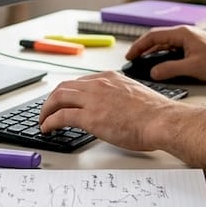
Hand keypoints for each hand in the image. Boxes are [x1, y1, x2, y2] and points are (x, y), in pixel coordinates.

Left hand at [39, 72, 182, 150]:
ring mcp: (93, 99)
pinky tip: (47, 128)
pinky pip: (60, 116)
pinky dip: (49, 121)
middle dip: (52, 99)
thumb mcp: (135, 95)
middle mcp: (99, 84)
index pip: (81, 82)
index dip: (68, 93)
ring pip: (58, 98)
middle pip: (65, 87)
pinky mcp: (90, 117)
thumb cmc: (156, 113)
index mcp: (111, 78)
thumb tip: (115, 109)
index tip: (64, 101)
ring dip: (46, 110)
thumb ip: (121, 97)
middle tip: (47, 110)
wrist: (162, 120)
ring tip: (43, 120)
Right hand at [126, 25, 205, 82]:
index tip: (130, 55)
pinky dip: (164, 56)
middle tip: (133, 60)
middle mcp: (185, 34)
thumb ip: (170, 69)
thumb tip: (153, 72)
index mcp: (182, 34)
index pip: (153, 36)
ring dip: (154, 53)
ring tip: (143, 63)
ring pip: (166, 44)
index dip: (139, 46)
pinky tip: (161, 65)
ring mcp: (189, 40)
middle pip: (158, 39)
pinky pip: (173, 49)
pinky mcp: (194, 47)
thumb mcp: (192, 68)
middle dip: (144, 49)